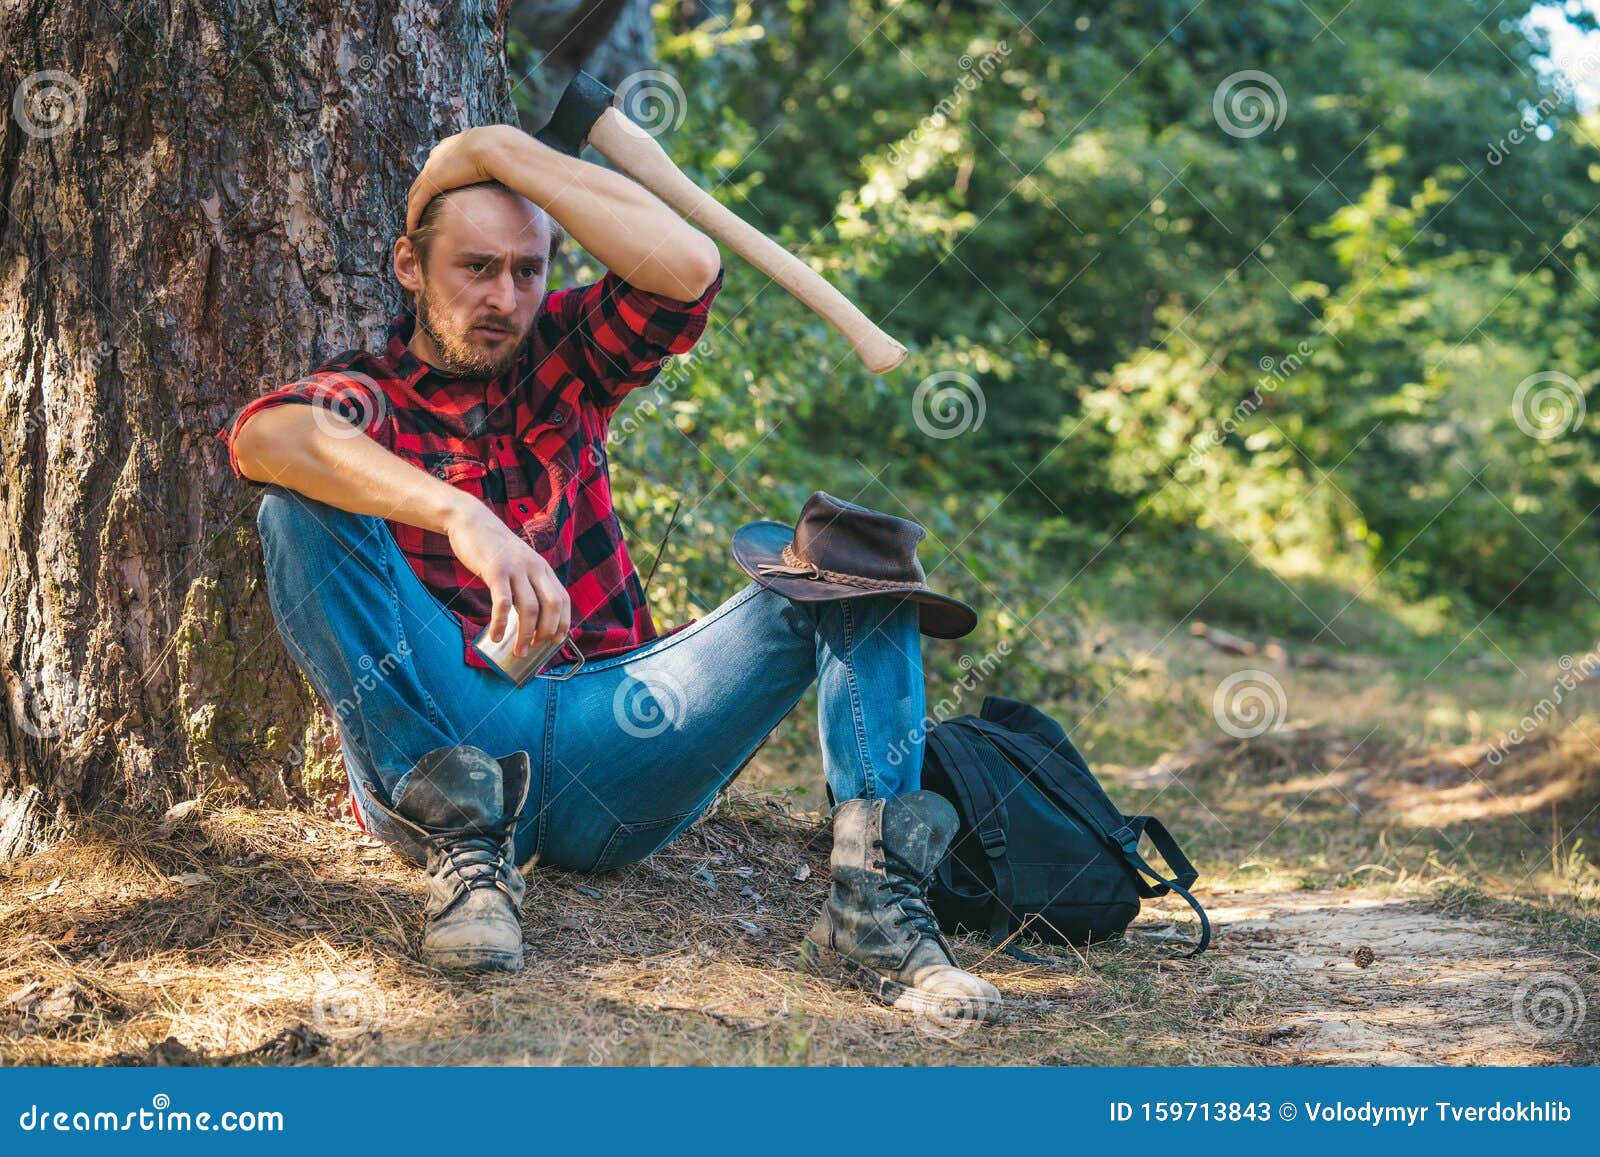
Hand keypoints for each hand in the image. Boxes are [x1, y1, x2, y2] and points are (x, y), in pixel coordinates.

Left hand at [407, 127, 499, 233]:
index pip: (438, 166)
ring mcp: (433, 168)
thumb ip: (500, 164)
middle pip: (422, 180)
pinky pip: (417, 203)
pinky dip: (413, 216)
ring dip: (413, 209)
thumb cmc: (507, 151)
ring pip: (416, 193)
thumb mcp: (501, 155)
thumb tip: (514, 172)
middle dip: (419, 197)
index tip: (437, 196)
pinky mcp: (432, 182)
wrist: (498, 147)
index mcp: (453, 146)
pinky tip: (412, 229)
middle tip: (420, 214)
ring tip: (414, 225)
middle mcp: (439, 155)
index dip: (435, 182)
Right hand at [443, 499, 570, 657]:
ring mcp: (516, 569)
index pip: (563, 600)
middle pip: (552, 606)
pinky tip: (496, 636)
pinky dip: (500, 623)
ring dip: (525, 634)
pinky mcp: (496, 570)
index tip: (555, 642)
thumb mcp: (520, 563)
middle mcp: (535, 568)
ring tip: (518, 651)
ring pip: (530, 608)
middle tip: (535, 649)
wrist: (471, 521)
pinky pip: (502, 602)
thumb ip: (527, 584)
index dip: (563, 623)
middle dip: (547, 632)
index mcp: (543, 569)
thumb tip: (527, 617)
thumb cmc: (494, 550)